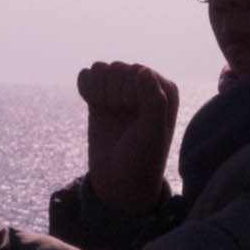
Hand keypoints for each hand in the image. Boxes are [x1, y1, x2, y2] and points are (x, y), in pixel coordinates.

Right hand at [76, 59, 178, 215]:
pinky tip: (93, 105)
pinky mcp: (101, 96)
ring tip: (109, 113)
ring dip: (99, 92)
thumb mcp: (152, 133)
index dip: (130, 95)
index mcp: (164, 90)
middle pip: (117, 68)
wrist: (118, 181)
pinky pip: (88, 75)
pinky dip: (85, 88)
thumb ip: (153, 101)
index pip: (138, 72)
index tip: (136, 120)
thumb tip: (143, 71)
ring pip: (101, 69)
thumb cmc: (142, 158)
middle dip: (114, 95)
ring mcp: (121, 90)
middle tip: (122, 121)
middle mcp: (144, 85)